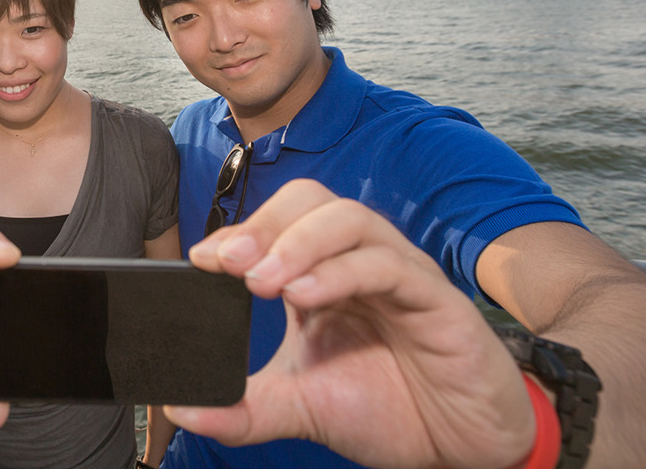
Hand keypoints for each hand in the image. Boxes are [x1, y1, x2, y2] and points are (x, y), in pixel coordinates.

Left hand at [167, 179, 534, 468]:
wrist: (460, 449)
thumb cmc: (390, 410)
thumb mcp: (302, 408)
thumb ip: (245, 409)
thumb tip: (185, 410)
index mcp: (324, 275)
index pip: (278, 223)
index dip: (239, 233)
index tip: (200, 260)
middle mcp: (359, 262)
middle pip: (311, 201)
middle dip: (264, 224)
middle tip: (227, 264)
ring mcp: (401, 274)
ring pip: (351, 220)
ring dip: (299, 242)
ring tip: (263, 281)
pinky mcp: (438, 300)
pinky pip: (392, 265)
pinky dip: (344, 272)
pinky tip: (308, 297)